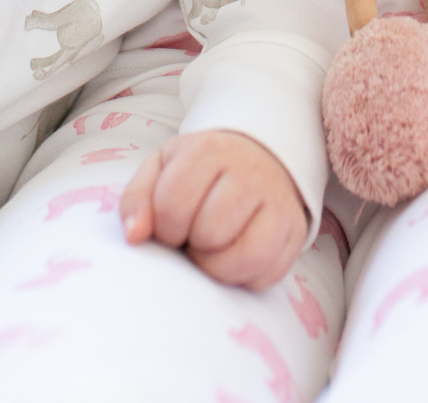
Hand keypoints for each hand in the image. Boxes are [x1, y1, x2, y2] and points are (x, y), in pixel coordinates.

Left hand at [119, 129, 306, 289]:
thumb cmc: (200, 172)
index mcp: (207, 150)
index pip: (172, 206)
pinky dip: (244, 277)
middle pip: (208, 232)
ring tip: (212, 247)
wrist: (258, 157)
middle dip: (192, 244)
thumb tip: (134, 236)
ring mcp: (275, 199)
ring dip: (216, 265)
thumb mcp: (162, 170)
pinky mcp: (294, 228)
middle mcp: (247, 170)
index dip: (163, 228)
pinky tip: (234, 257)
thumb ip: (137, 199)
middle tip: (194, 234)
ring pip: (240, 256)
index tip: (170, 224)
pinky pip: (266, 274)